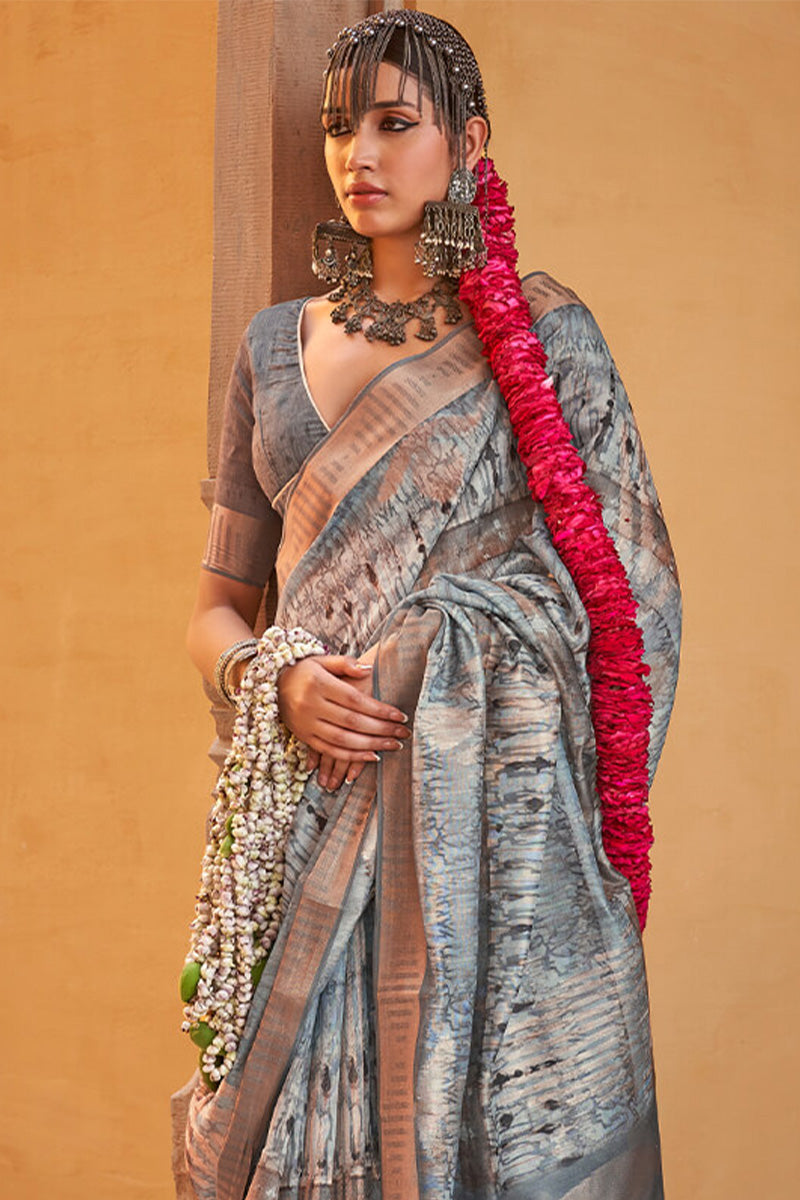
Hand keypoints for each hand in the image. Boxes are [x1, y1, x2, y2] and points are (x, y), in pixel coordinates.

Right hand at [277, 652, 409, 790]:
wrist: (270, 684)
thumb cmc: (303, 670)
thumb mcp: (322, 660)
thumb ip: (346, 664)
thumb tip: (369, 670)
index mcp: (318, 683)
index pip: (355, 700)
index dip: (379, 709)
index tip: (400, 715)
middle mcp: (310, 705)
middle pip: (352, 722)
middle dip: (381, 729)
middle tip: (403, 733)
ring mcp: (306, 724)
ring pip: (343, 740)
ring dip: (371, 745)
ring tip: (394, 746)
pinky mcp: (303, 737)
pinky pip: (330, 751)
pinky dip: (352, 757)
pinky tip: (372, 756)